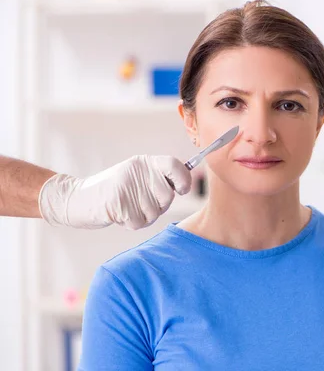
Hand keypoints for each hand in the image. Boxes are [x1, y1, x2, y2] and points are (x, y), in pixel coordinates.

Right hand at [38, 155, 191, 229]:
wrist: (76, 199)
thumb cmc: (113, 191)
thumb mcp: (136, 177)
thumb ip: (159, 179)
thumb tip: (186, 184)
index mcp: (144, 162)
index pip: (174, 165)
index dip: (183, 179)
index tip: (181, 190)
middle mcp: (137, 171)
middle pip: (167, 196)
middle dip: (158, 207)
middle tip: (140, 203)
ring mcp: (127, 186)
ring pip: (154, 213)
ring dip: (143, 216)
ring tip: (127, 207)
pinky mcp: (117, 203)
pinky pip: (139, 222)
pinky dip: (130, 223)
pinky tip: (118, 214)